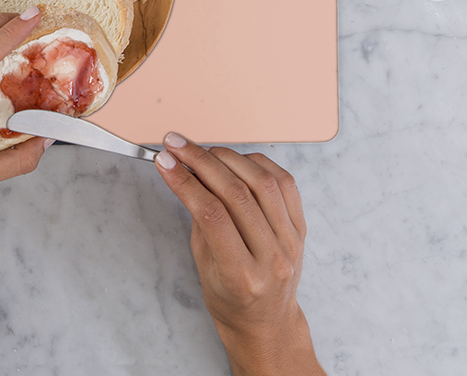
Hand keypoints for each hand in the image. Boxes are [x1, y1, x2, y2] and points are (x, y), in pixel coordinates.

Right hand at [155, 135, 323, 375]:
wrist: (268, 322)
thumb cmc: (230, 298)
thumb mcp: (202, 265)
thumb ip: (198, 218)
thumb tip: (185, 171)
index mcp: (242, 275)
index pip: (211, 214)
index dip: (185, 181)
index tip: (164, 160)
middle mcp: (272, 258)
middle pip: (235, 193)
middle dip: (200, 161)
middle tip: (176, 145)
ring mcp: (292, 242)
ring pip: (261, 182)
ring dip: (228, 157)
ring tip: (203, 151)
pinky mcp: (301, 229)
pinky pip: (284, 183)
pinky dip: (257, 163)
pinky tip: (236, 159)